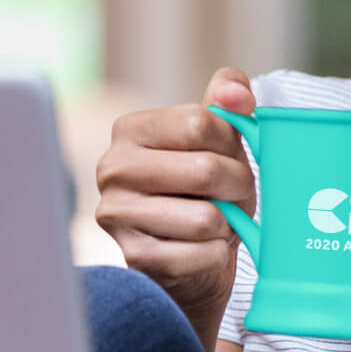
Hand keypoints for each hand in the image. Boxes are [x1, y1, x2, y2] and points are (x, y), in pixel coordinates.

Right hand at [95, 67, 257, 346]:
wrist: (194, 256)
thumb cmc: (207, 190)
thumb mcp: (219, 141)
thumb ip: (227, 103)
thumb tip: (238, 93)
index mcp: (129, 129)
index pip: (198, 122)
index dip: (231, 143)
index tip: (232, 157)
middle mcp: (112, 169)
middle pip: (205, 170)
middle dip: (237, 186)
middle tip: (235, 194)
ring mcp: (117, 216)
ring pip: (207, 219)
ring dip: (227, 224)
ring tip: (216, 222)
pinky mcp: (134, 258)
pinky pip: (201, 255)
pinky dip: (216, 254)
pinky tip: (203, 249)